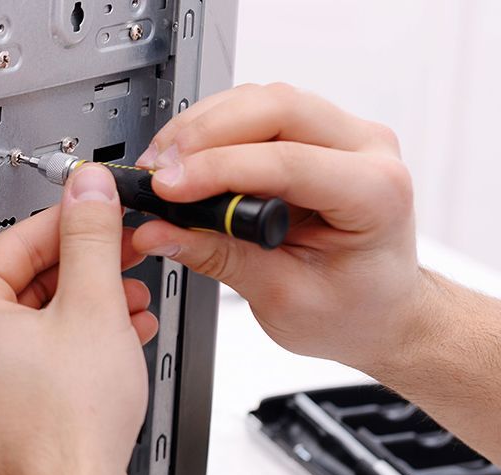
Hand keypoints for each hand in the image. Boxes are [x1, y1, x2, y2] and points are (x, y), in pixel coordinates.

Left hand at [0, 165, 155, 474]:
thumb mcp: (91, 306)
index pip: (16, 241)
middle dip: (86, 267)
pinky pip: (38, 351)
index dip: (70, 221)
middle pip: (27, 279)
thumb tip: (88, 193)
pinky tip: (122, 331)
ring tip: (133, 295)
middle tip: (125, 251)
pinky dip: (78, 337)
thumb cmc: (67, 424)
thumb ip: (91, 238)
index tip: (100, 208)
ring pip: (37, 317)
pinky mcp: (0, 402)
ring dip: (90, 302)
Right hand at [131, 83, 421, 371]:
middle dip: (204, 133)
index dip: (216, 170)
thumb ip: (219, 258)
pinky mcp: (316, 132)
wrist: (382, 308)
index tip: (166, 189)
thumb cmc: (355, 309)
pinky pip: (258, 109)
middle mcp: (367, 149)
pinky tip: (185, 156)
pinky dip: (213, 128)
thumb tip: (160, 232)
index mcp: (375, 193)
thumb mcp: (284, 298)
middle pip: (276, 106)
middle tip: (157, 170)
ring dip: (202, 126)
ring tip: (163, 165)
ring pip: (262, 99)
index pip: (287, 161)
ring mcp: (343, 133)